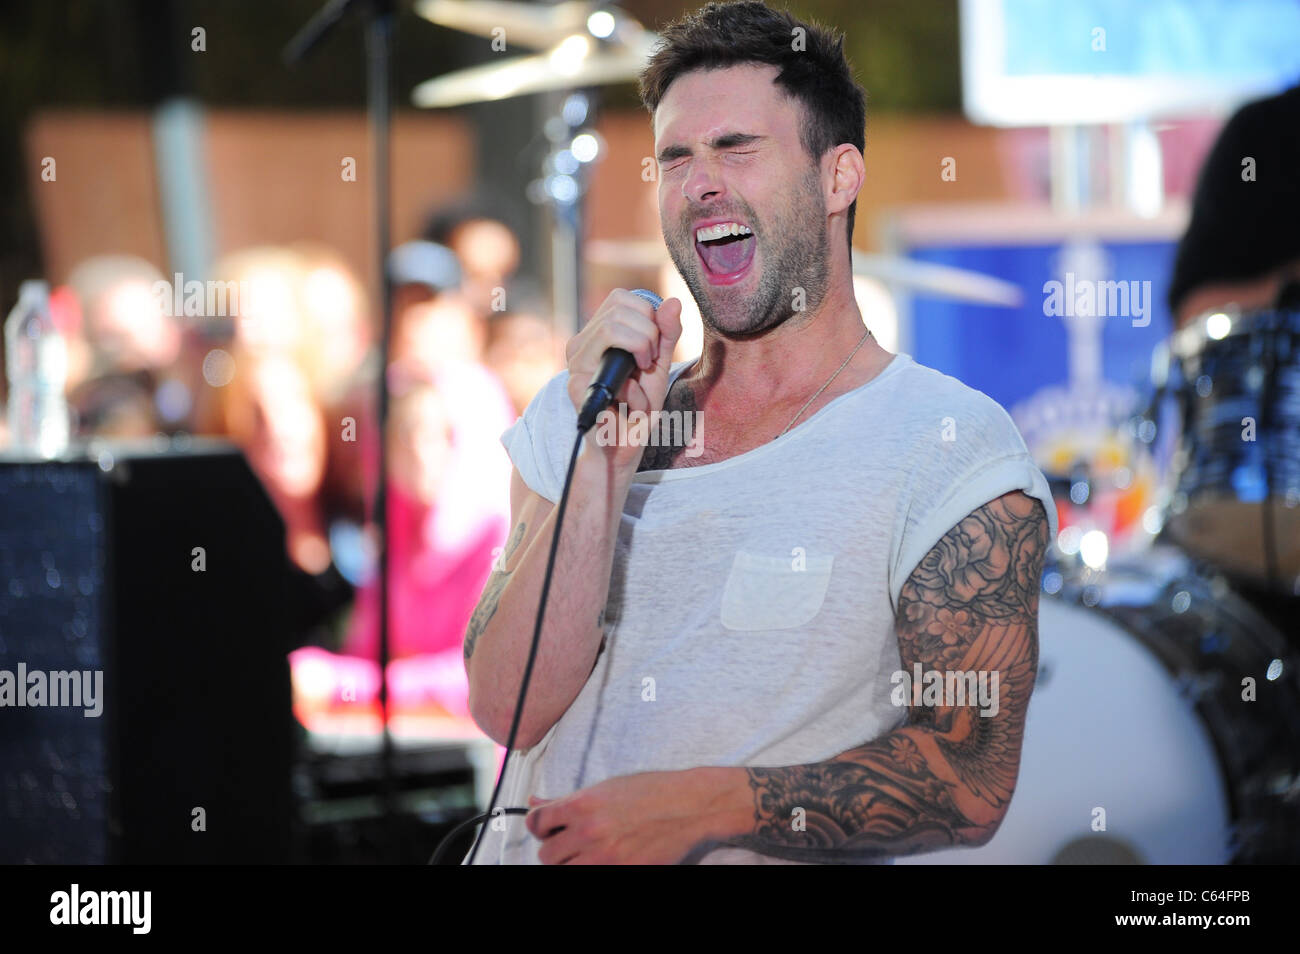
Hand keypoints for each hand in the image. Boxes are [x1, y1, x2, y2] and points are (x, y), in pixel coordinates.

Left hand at [526, 768, 747, 864]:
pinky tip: (607, 860)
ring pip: (564, 871)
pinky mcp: (623, 871)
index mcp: (581, 805)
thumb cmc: (650, 792)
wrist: (688, 805)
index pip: (536, 823)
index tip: (549, 829)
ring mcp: (605, 857)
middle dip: (556, 849)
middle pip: (546, 854)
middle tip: (572, 843)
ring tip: (589, 854)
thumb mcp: (605, 788)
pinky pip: (592, 876)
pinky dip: (594, 869)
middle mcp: (589, 832)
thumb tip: (534, 802)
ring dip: (572, 863)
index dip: (540, 827)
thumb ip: (566, 799)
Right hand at [564, 289, 682, 473]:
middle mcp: (580, 346)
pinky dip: (635, 393)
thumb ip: (667, 334)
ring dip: (640, 355)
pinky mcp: (576, 389)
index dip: (647, 316)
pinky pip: (614, 373)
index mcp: (596, 335)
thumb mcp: (658, 365)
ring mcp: (575, 366)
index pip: (620, 298)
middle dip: (648, 335)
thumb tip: (673, 301)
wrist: (622, 449)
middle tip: (649, 365)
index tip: (655, 347)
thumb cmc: (637, 408)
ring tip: (641, 384)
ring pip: (611, 329)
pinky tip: (632, 408)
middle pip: (618, 309)